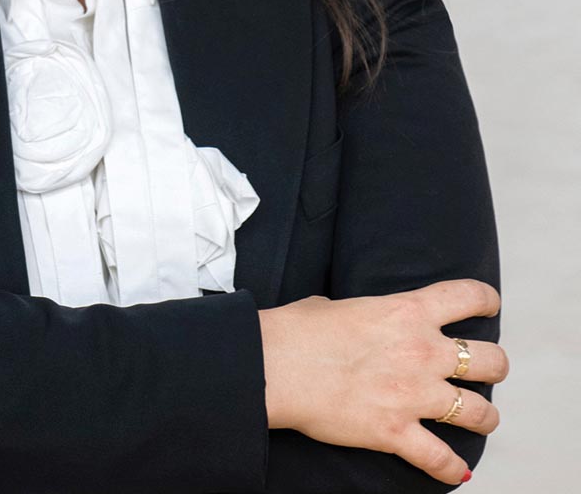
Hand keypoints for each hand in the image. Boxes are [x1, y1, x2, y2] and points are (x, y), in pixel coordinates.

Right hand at [259, 279, 507, 485]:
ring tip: (476, 418)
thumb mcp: (337, 305)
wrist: (275, 365)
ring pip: (481, 413)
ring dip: (483, 417)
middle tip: (480, 370)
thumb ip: (365, 315)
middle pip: (491, 361)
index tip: (487, 307)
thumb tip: (361, 323)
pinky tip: (452, 470)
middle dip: (492, 366)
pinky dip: (449, 469)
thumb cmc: (296, 330)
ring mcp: (414, 395)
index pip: (468, 297)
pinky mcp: (397, 433)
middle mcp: (421, 351)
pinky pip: (442, 460)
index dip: (485, 301)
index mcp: (406, 311)